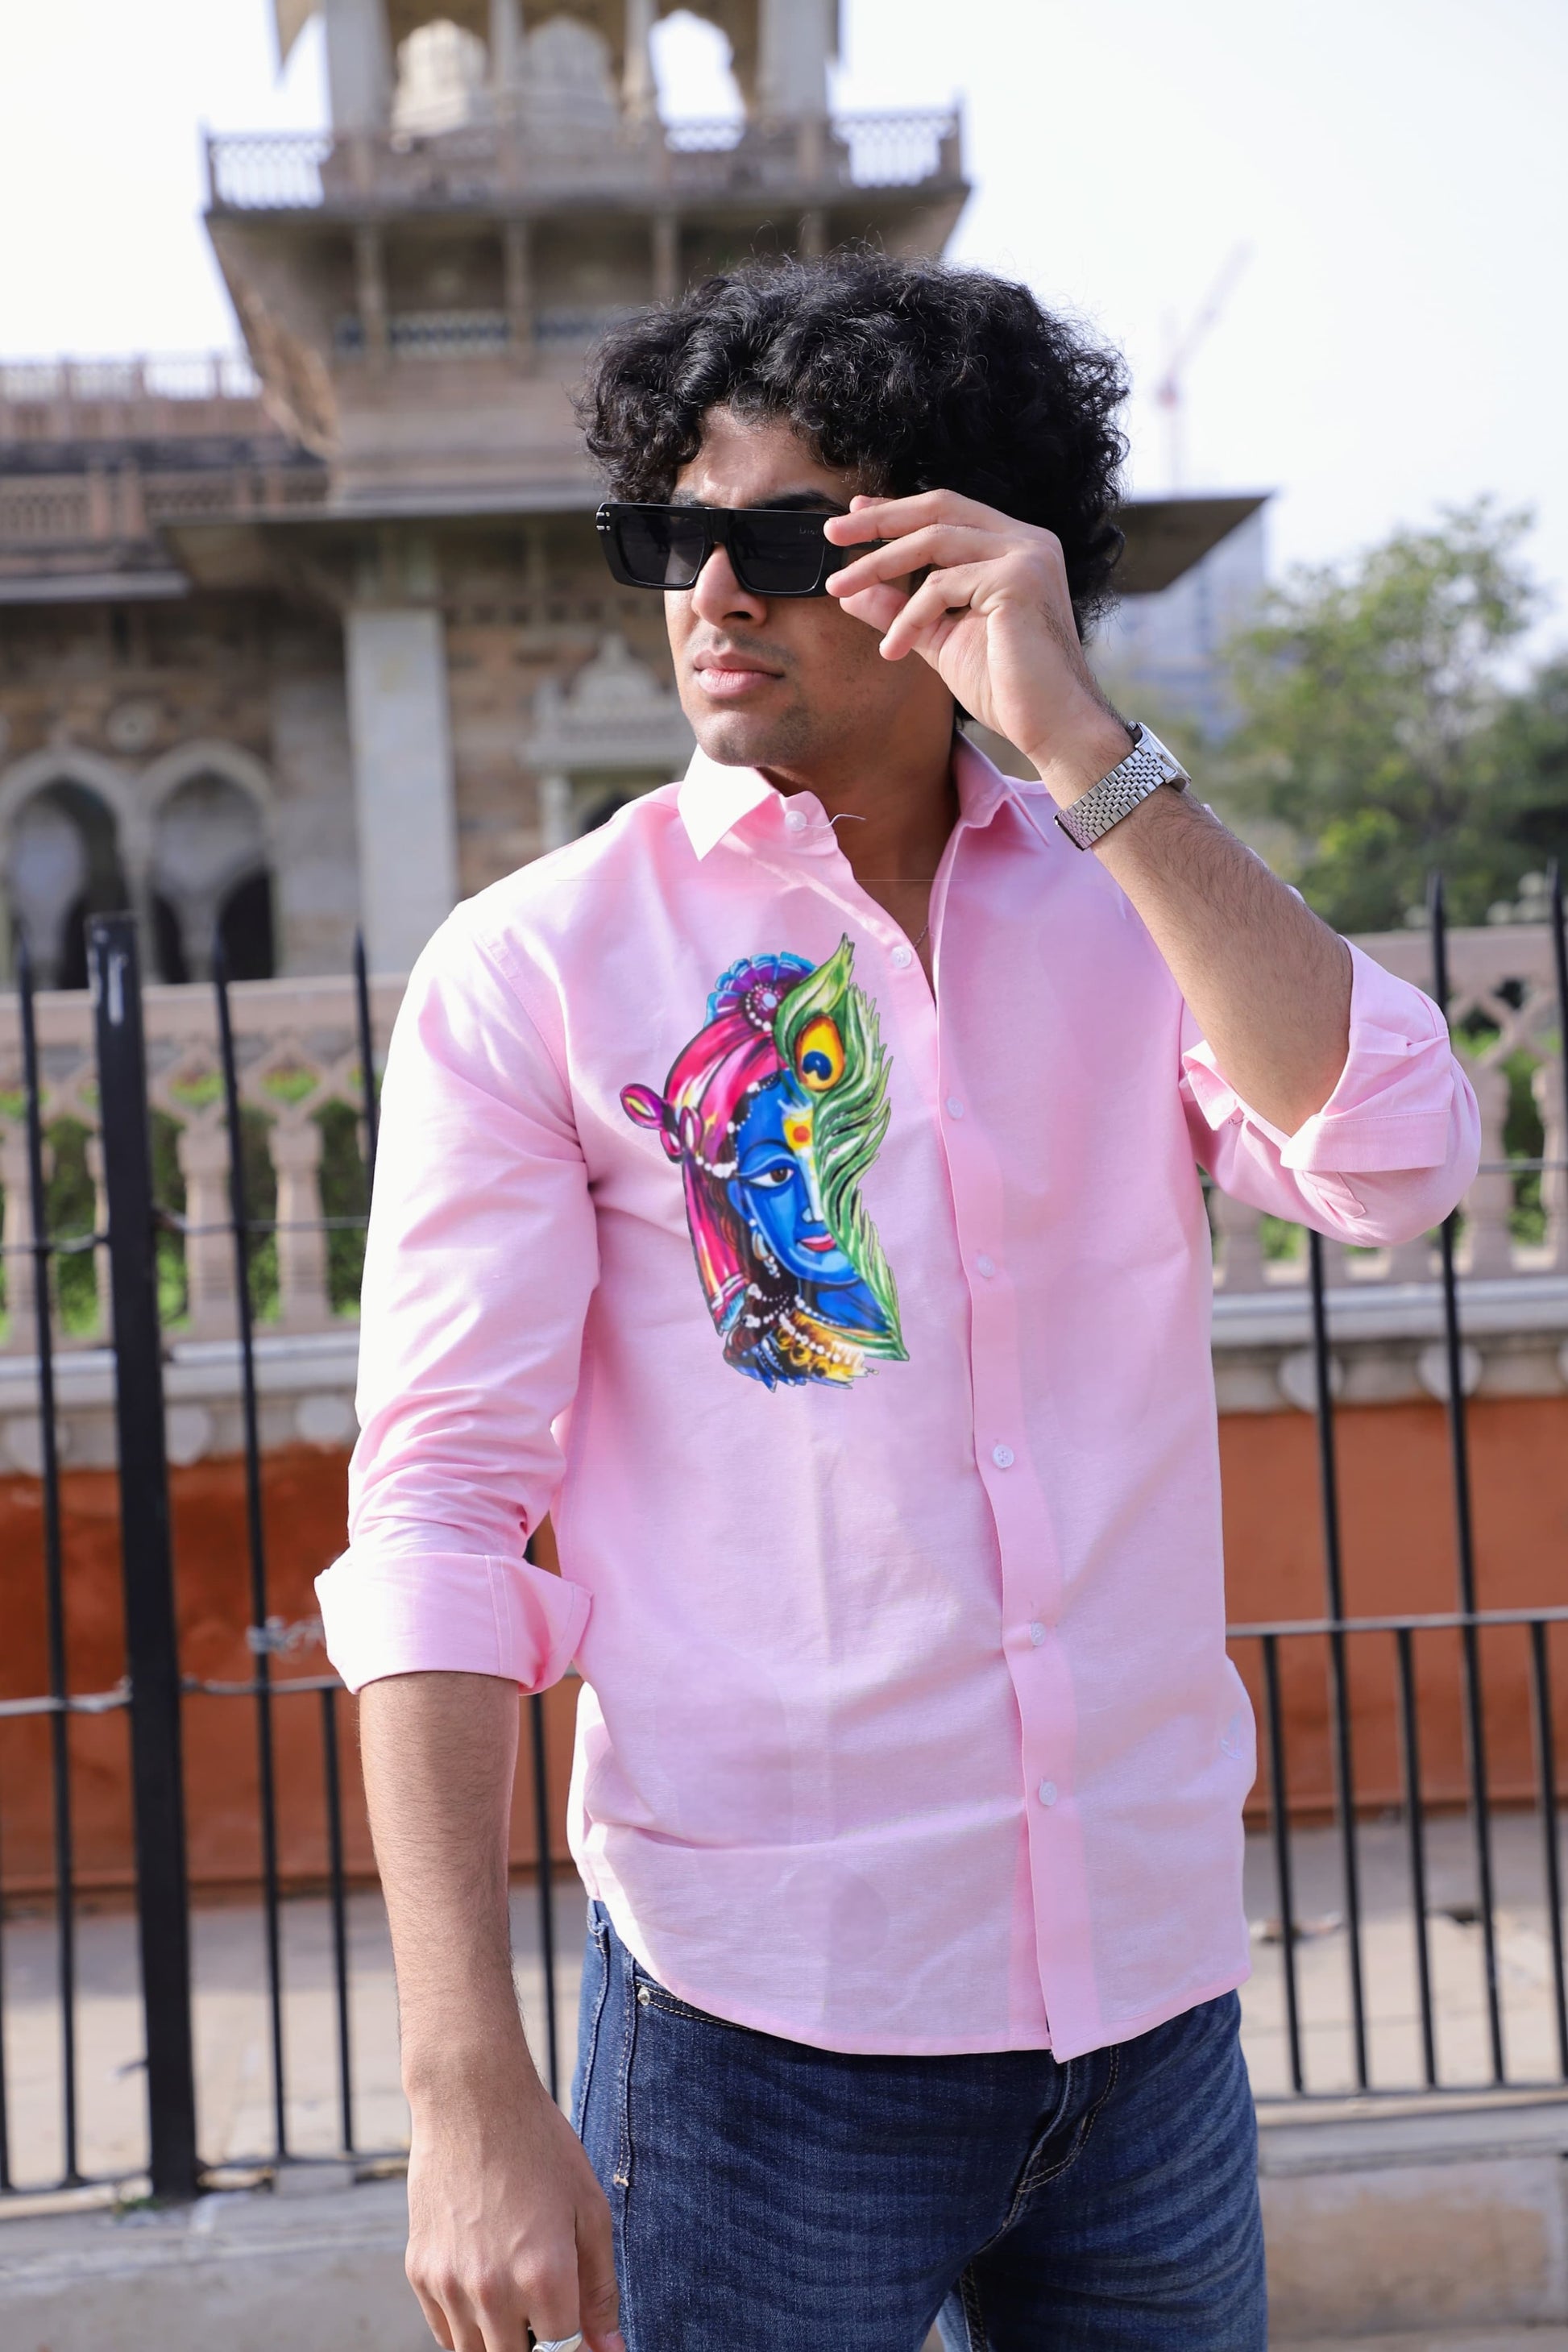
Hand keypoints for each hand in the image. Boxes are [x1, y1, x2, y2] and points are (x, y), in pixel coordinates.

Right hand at [405, 2064, 622, 2351]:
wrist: (472, 2100)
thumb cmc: (540, 2148)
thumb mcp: (589, 2210)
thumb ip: (600, 2289)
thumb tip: (610, 2350)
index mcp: (545, 2277)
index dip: (577, 2347)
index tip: (576, 2330)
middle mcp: (493, 2291)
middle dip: (537, 2343)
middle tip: (546, 2306)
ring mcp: (450, 2284)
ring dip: (501, 2339)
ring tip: (517, 2288)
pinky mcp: (420, 2273)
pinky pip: (445, 2332)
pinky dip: (467, 2325)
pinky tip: (485, 2282)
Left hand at [824, 491, 1131, 802]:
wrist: (1053, 726)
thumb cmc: (1007, 687)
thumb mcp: (940, 639)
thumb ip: (900, 610)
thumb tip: (850, 592)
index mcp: (1014, 547)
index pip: (947, 512)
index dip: (897, 511)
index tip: (853, 517)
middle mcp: (1026, 541)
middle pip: (939, 509)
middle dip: (880, 520)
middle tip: (830, 535)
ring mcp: (1026, 555)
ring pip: (933, 541)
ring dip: (879, 565)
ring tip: (839, 590)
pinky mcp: (1017, 580)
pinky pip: (941, 587)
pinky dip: (907, 618)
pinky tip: (892, 651)